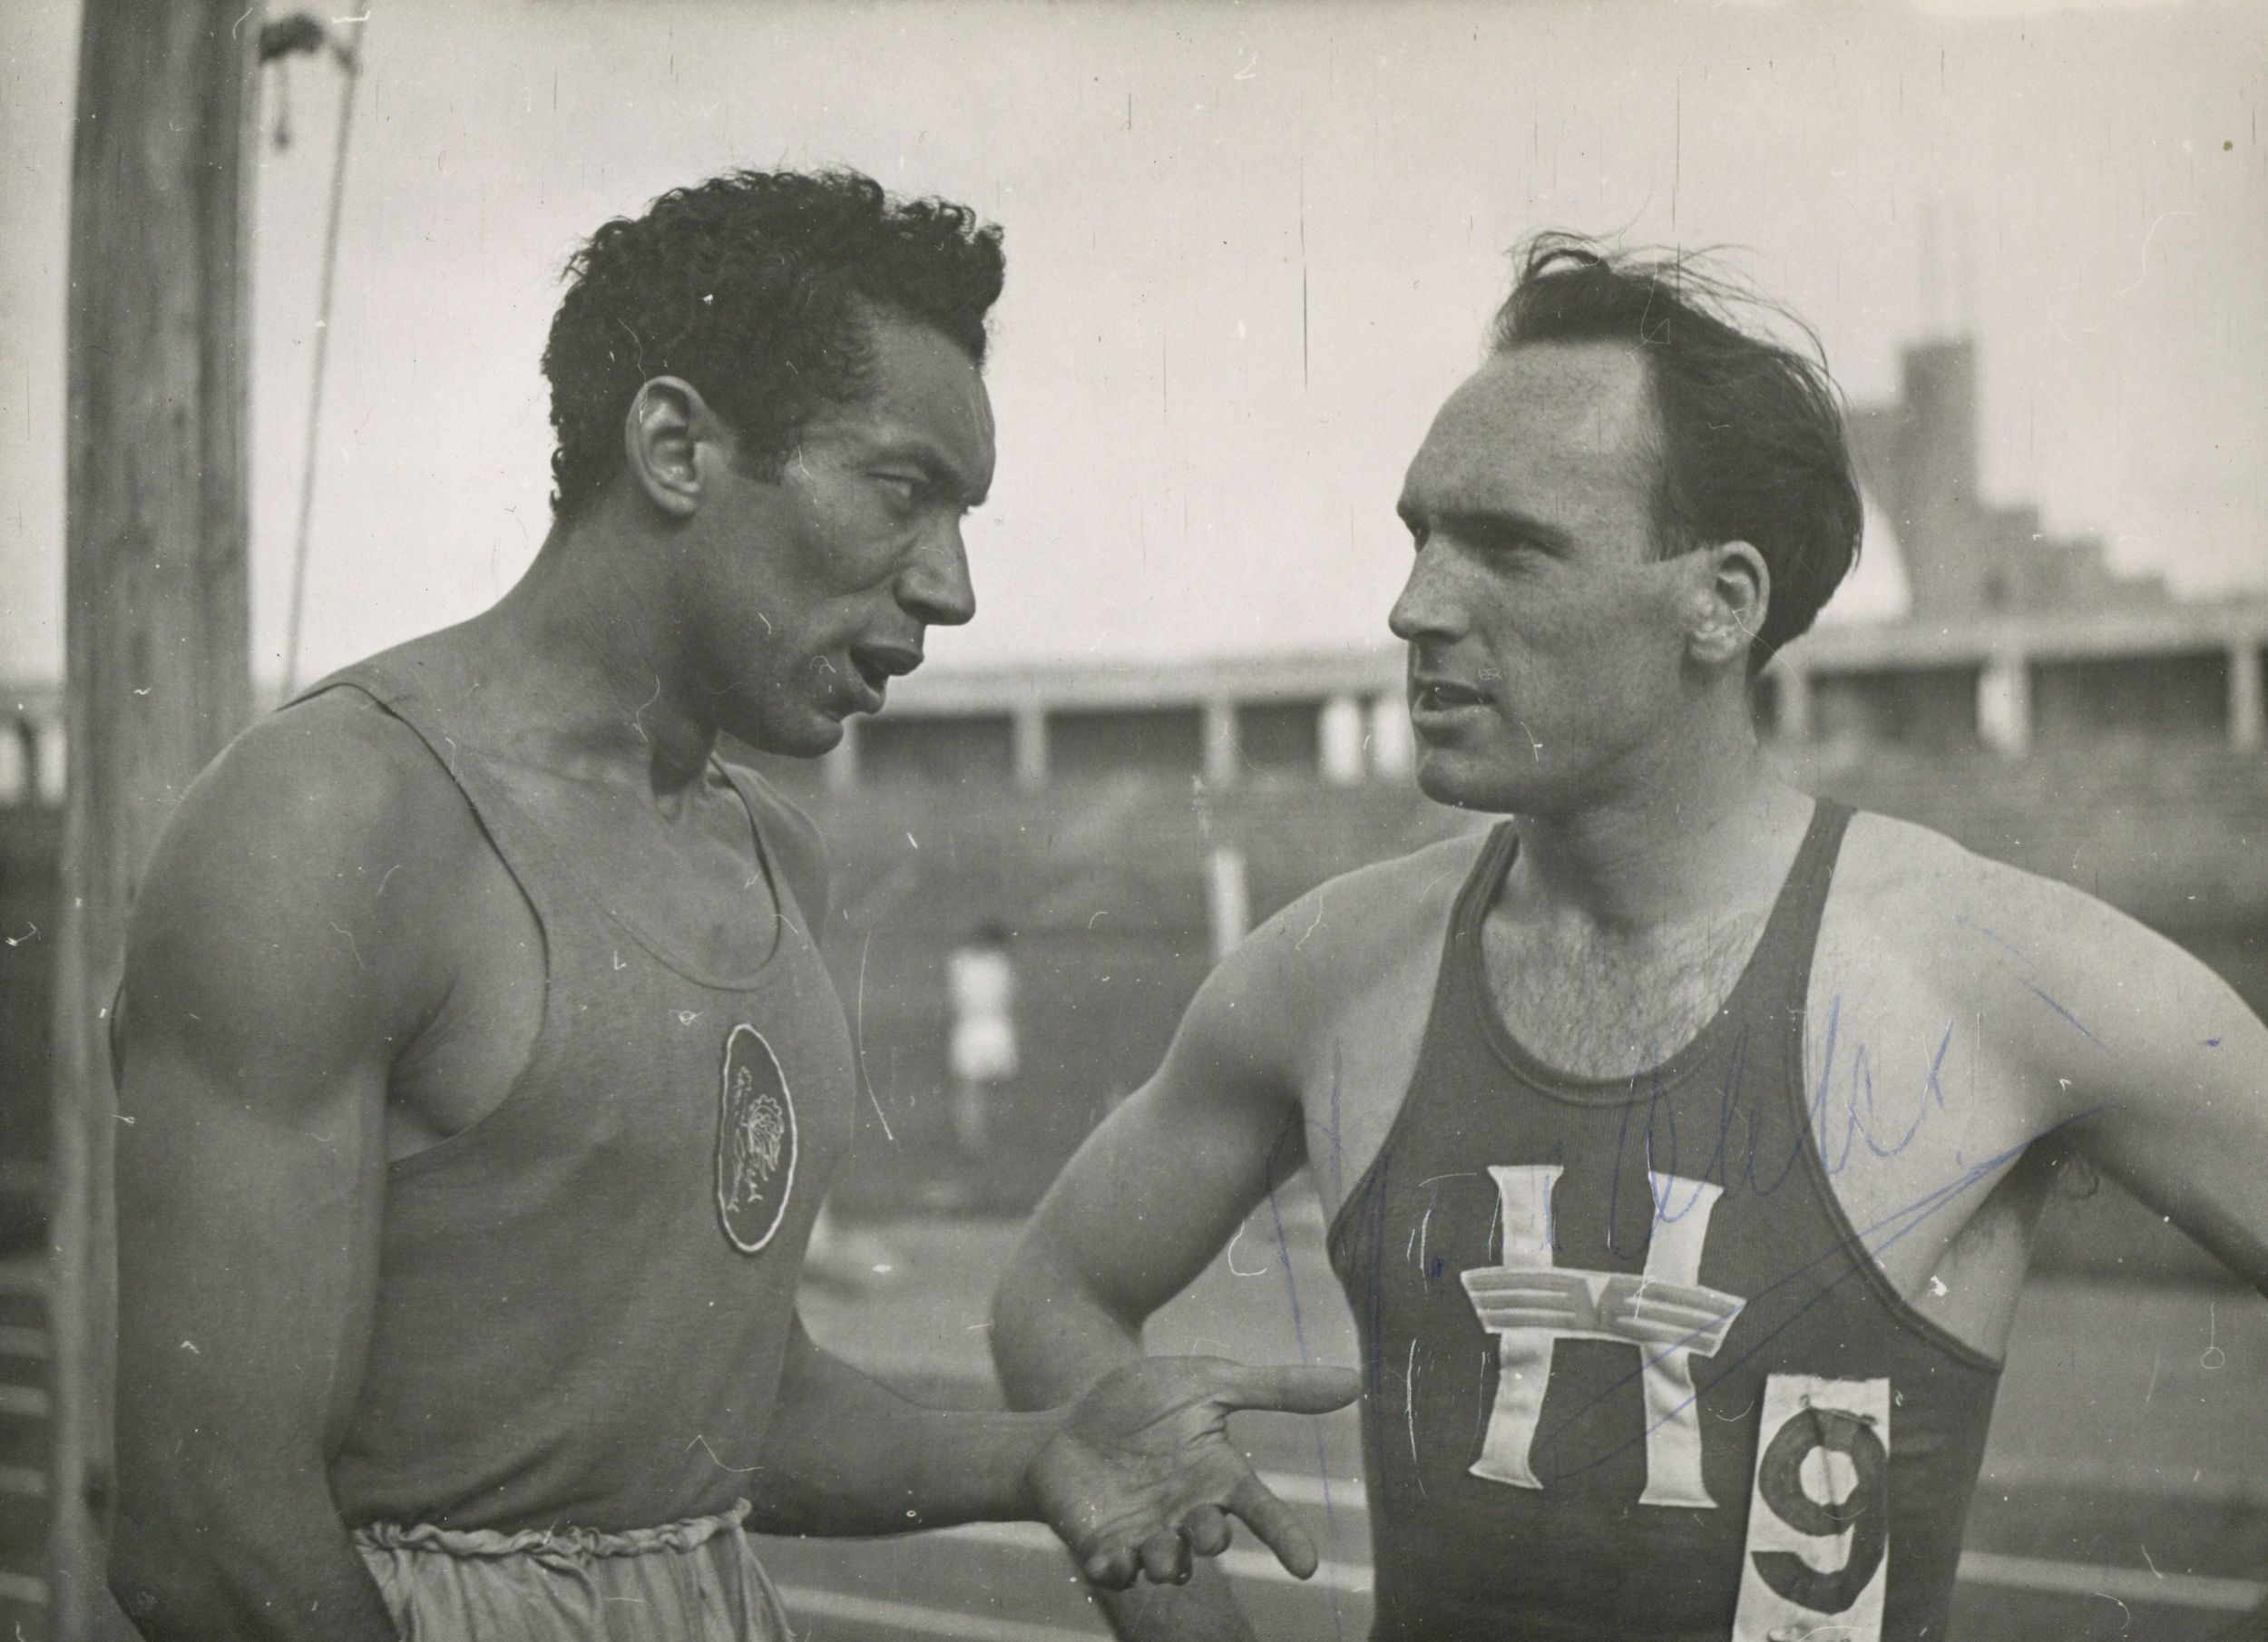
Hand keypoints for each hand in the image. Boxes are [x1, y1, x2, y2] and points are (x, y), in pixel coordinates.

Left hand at [1027, 1356, 1360, 1590]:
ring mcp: (1146, 1532)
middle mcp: (1187, 1512)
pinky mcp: (1104, 1545)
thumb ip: (1278, 1387)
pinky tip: (1110, 1560)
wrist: (1069, 1419)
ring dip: (1167, 1563)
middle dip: (1211, 1539)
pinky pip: (1114, 1570)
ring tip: (1161, 1553)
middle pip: (1211, 1539)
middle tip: (1208, 1530)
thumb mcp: (1210, 1382)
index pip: (1261, 1508)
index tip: (1306, 1564)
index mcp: (1217, 1475)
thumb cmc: (1144, 1402)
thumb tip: (1357, 1381)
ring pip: (1167, 1564)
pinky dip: (1114, 1570)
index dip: (1285, 1535)